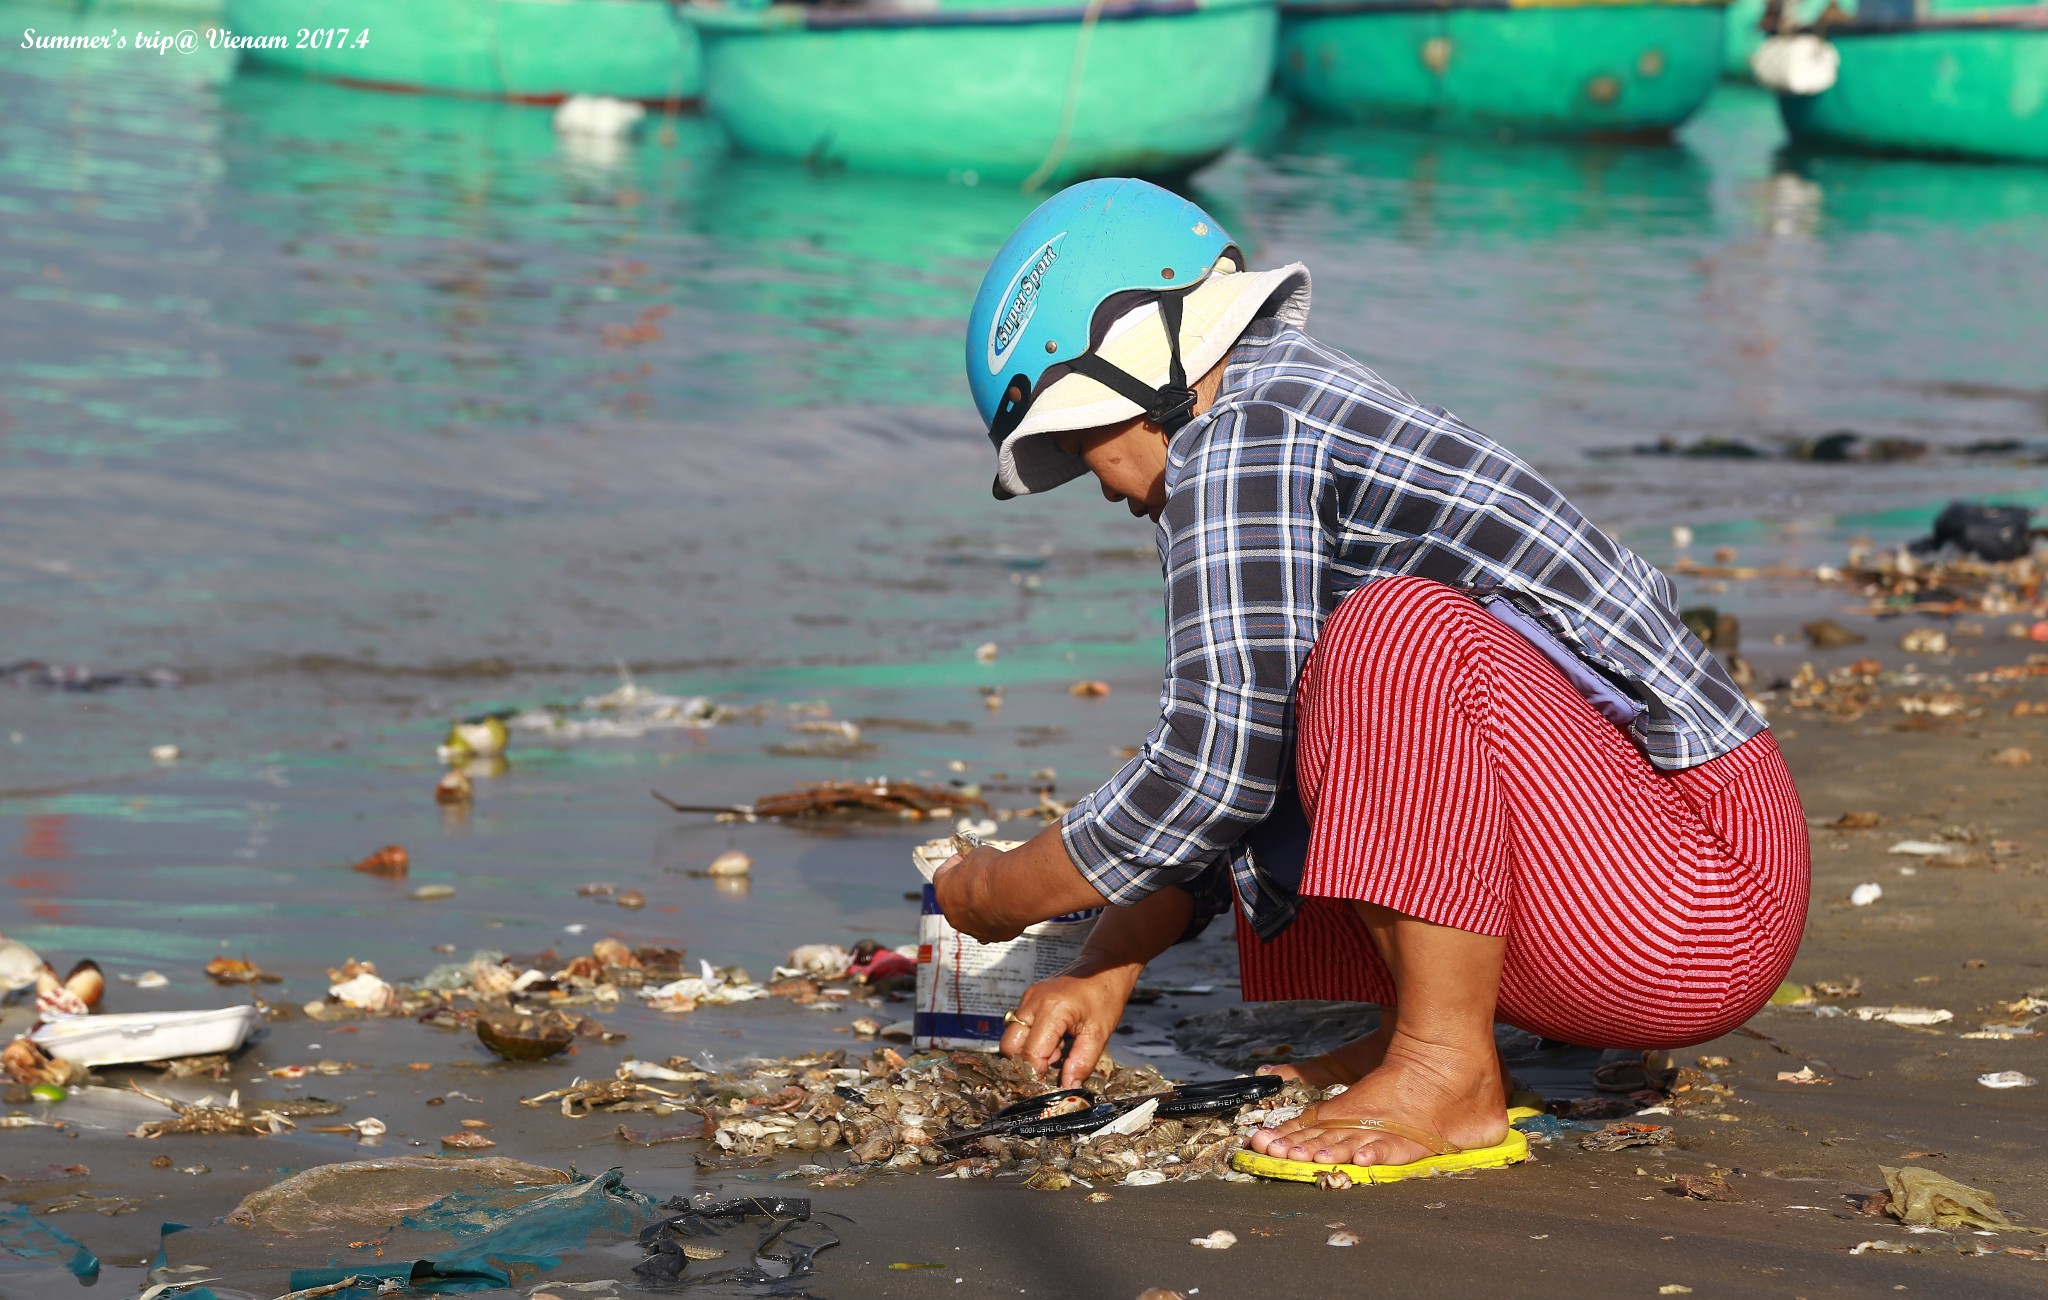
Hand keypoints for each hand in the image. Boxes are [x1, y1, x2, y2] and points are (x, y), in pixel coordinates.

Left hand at [932, 845, 1026, 942]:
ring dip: (982, 906)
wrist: (1012, 891)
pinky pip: (992, 925)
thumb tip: (979, 861)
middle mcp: (953, 914)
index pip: (942, 876)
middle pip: (956, 900)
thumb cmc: (993, 872)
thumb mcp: (979, 854)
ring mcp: (971, 929)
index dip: (954, 865)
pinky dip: (998, 916)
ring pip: (974, 916)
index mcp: (943, 891)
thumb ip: (974, 861)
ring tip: (998, 892)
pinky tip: (1007, 904)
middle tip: (981, 878)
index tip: (964, 859)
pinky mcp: (992, 936)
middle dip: (967, 889)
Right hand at [1000, 957, 1140, 1088]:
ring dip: (1029, 1052)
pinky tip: (1055, 1039)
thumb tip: (1068, 1087)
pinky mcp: (1029, 997)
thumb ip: (1081, 1063)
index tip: (1047, 1087)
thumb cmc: (1105, 996)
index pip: (1030, 1054)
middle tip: (1050, 1069)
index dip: (1036, 1075)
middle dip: (1025, 1064)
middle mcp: (1032, 1002)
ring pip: (1012, 1037)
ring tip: (1058, 1050)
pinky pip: (1020, 1025)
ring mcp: (1028, 997)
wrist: (1104, 966)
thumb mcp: (1099, 1034)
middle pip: (1010, 1046)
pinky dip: (1032, 1039)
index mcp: (1051, 1010)